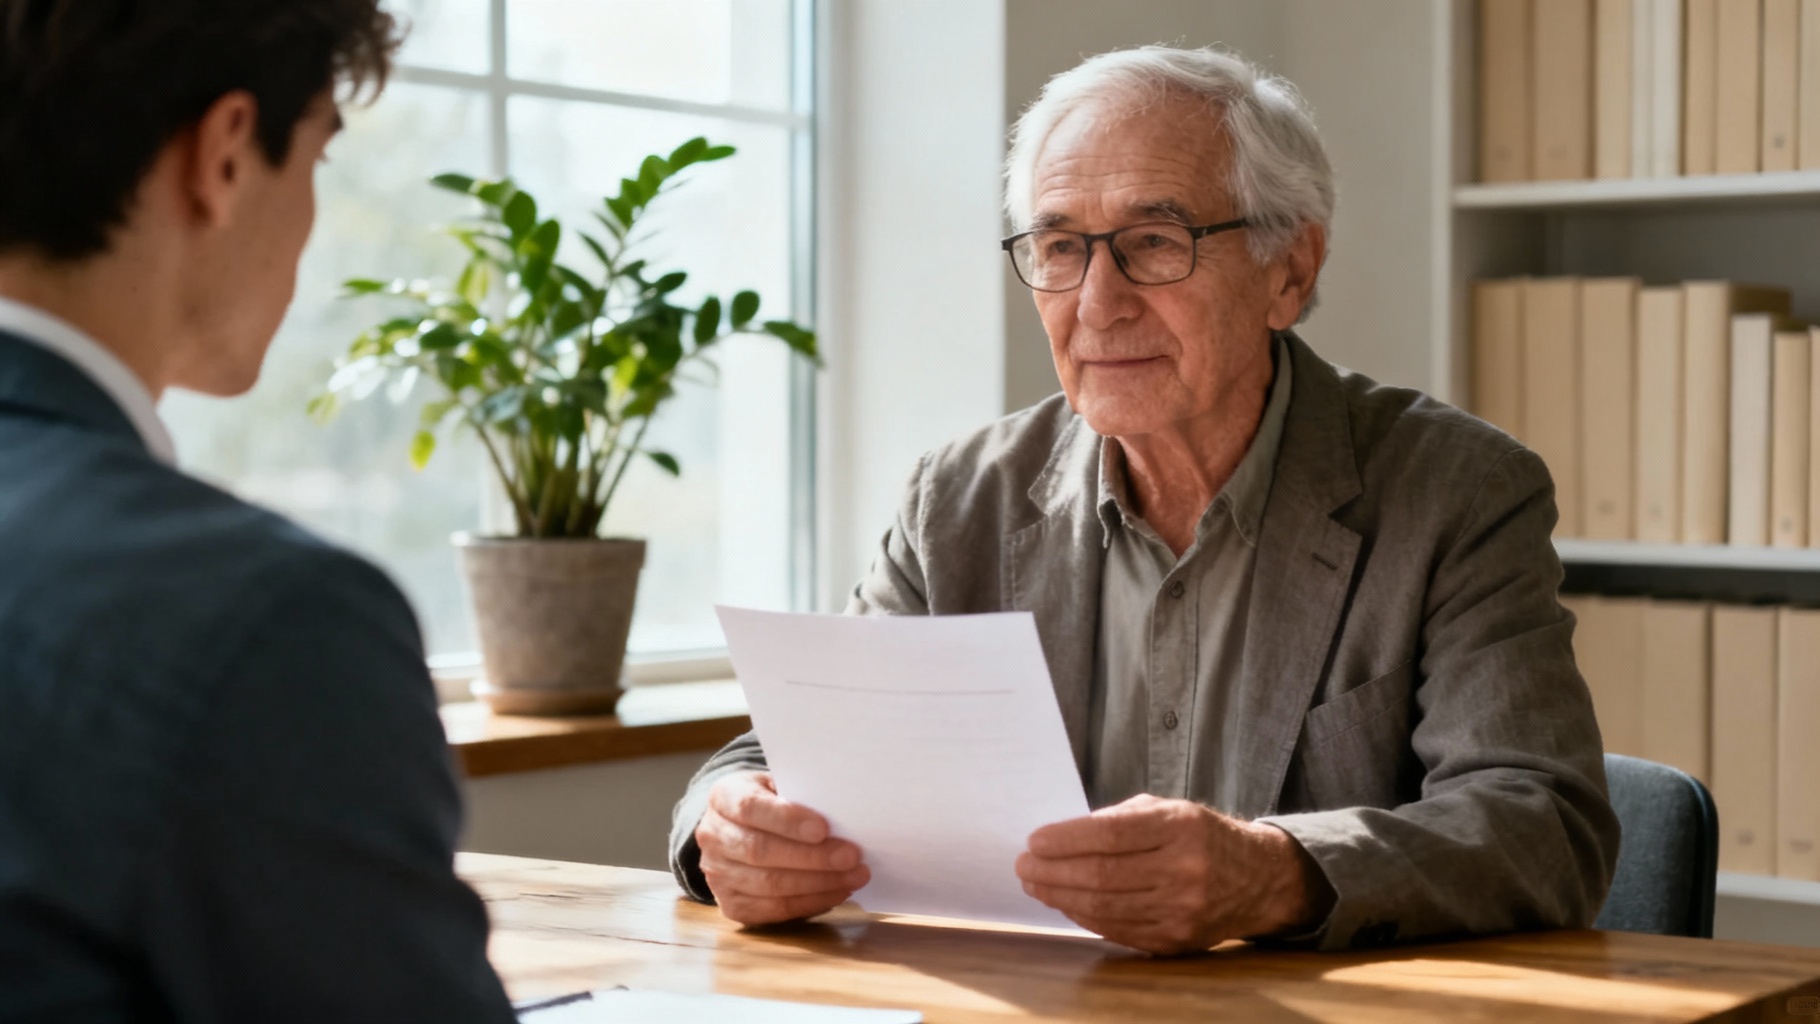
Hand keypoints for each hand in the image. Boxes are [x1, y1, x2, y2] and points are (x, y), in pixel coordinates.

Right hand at [694, 771, 869, 925]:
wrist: (741, 828)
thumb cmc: (772, 801)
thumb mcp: (779, 784)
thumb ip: (801, 794)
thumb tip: (843, 814)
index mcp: (722, 797)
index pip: (750, 808)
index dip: (787, 820)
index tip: (823, 828)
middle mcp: (712, 836)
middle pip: (761, 852)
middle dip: (812, 857)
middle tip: (851, 856)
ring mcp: (717, 875)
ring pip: (769, 885)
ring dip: (818, 883)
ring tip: (854, 876)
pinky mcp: (731, 905)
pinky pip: (773, 910)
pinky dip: (810, 902)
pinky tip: (837, 891)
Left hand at [1014, 794, 1325, 953]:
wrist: (1257, 878)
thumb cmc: (1200, 836)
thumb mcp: (1168, 810)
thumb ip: (1118, 820)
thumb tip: (1059, 839)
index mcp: (1181, 827)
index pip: (1110, 835)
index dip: (1066, 839)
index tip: (1035, 840)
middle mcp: (1185, 869)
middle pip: (1102, 874)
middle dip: (1054, 871)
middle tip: (1024, 865)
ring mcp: (1183, 910)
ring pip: (1106, 907)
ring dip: (1060, 896)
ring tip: (1035, 884)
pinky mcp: (1177, 940)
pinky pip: (1118, 930)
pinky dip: (1084, 916)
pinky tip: (1065, 902)